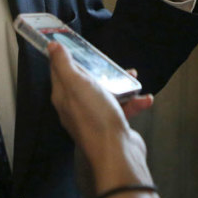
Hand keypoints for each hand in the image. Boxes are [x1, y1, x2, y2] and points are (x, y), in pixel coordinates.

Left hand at [48, 43, 153, 189]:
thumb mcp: (77, 84)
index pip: (59, 72)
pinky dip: (134, 103)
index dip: (66, 56)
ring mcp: (95, 118)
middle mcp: (76, 108)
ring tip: (133, 77)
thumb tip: (51, 46)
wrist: (117, 153)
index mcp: (64, 97)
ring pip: (106, 94)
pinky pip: (122, 109)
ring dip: (121, 84)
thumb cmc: (95, 115)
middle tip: (111, 62)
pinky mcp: (112, 127)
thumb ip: (64, 64)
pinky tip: (145, 99)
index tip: (76, 44)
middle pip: (85, 82)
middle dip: (100, 70)